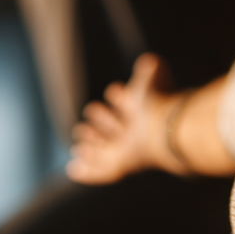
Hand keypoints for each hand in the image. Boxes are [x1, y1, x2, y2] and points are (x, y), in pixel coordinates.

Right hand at [68, 53, 179, 184]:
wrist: (162, 129)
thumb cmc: (156, 102)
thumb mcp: (150, 80)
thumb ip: (150, 69)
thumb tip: (150, 60)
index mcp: (146, 114)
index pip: (132, 107)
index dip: (121, 98)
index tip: (114, 89)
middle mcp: (138, 135)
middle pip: (118, 130)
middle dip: (104, 121)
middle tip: (90, 110)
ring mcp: (129, 153)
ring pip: (107, 151)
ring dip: (92, 145)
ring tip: (78, 136)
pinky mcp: (120, 167)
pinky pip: (101, 173)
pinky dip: (87, 171)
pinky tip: (72, 168)